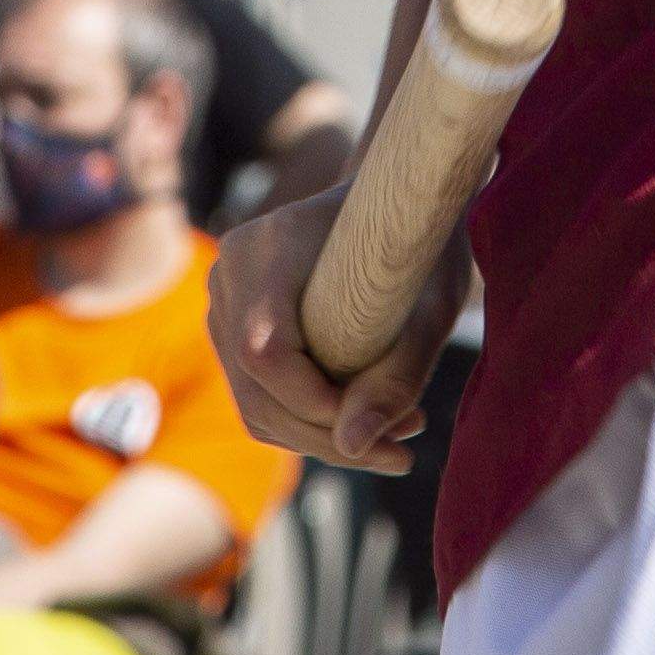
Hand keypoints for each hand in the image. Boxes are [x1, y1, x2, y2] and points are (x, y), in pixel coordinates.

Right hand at [206, 188, 450, 471]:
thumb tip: (354, 446)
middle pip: (255, 390)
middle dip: (327, 439)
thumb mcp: (430, 309)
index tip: (385, 430)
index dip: (314, 405)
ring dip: (321, 441)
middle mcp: (230, 274)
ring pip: (254, 405)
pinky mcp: (234, 328)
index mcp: (267, 248)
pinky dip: (306, 426)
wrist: (396, 202)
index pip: (265, 351)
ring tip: (396, 439)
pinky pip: (257, 399)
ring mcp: (224, 303)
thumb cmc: (420, 244)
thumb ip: (396, 376)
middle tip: (402, 453)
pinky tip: (364, 424)